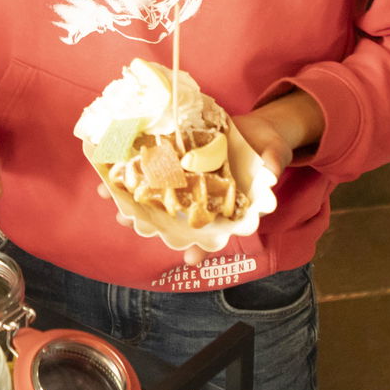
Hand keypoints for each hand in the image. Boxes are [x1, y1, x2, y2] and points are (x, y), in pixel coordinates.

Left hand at [97, 92, 322, 267]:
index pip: (216, 231)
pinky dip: (136, 172)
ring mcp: (191, 181)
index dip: (204, 247)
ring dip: (137, 203)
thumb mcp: (275, 152)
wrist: (256, 131)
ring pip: (162, 198)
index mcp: (230, 205)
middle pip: (178, 219)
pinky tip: (114, 174)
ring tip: (115, 205)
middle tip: (131, 224)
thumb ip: (274, 161)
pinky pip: (156, 170)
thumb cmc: (267, 147)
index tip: (190, 259)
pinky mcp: (179, 160)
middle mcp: (206, 198)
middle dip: (154, 224)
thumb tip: (274, 170)